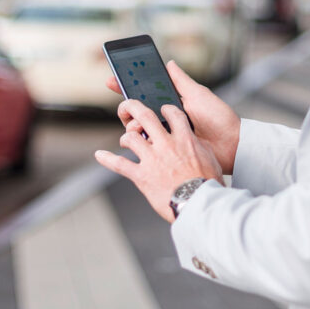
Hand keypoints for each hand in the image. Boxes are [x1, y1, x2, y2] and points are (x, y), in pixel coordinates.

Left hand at [95, 102, 222, 221]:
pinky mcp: (142, 176)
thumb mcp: (210, 160)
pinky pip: (120, 164)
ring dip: (125, 136)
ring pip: (131, 138)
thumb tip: (196, 144)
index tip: (162, 109)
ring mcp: (152, 159)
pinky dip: (107, 159)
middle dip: (133, 107)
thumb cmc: (208, 184)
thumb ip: (199, 148)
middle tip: (128, 105)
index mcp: (185, 139)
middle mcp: (166, 144)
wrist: (199, 203)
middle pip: (145, 117)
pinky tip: (99, 155)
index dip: (166, 109)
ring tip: (125, 139)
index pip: (173, 114)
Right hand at [106, 60, 240, 173]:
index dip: (127, 86)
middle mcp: (166, 119)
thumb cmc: (218, 118)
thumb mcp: (198, 95)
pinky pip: (147, 146)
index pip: (145, 93)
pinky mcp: (166, 152)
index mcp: (172, 104)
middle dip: (126, 108)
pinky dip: (139, 140)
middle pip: (137, 112)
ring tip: (137, 124)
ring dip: (132, 124)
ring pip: (137, 129)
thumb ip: (181, 81)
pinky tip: (140, 136)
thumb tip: (168, 62)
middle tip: (126, 108)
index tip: (112, 80)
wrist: (231, 145)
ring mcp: (165, 136)